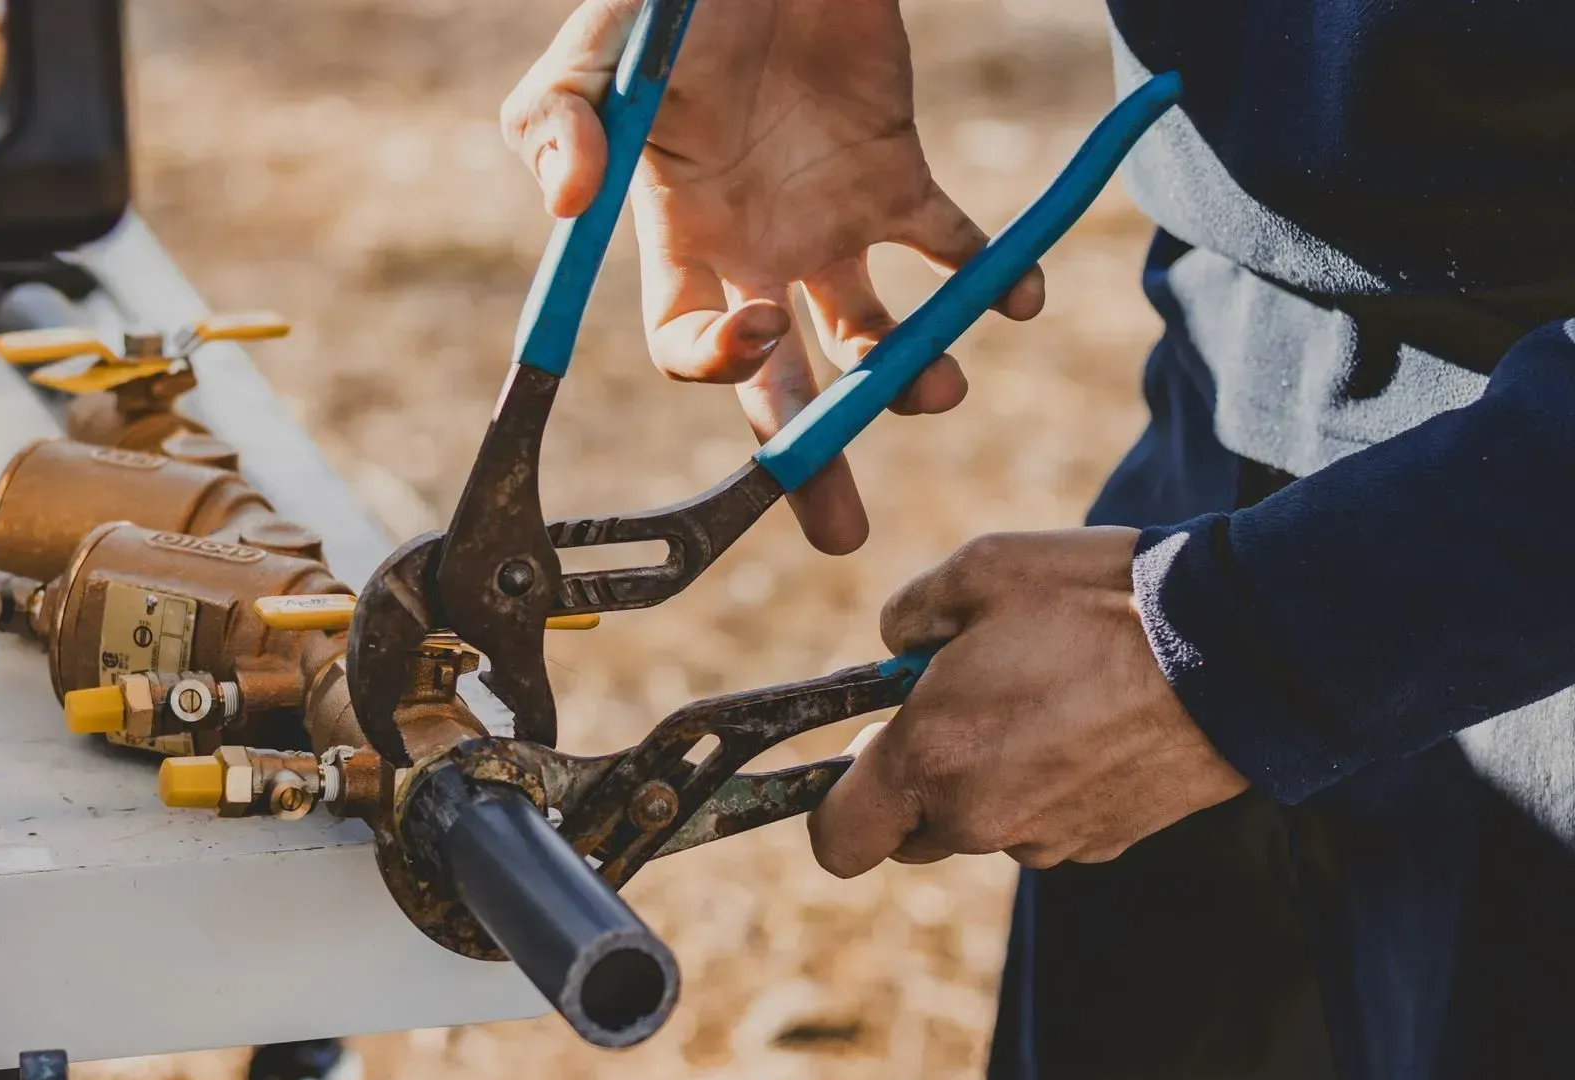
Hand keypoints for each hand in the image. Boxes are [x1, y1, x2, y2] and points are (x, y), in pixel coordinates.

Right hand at [502, 0, 1044, 554]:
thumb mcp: (602, 52)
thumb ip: (558, 121)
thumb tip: (565, 201)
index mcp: (682, 239)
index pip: (689, 345)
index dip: (721, 363)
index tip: (762, 326)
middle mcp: (756, 251)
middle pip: (781, 384)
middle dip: (808, 459)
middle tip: (840, 532)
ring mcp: (830, 221)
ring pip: (872, 336)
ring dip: (908, 377)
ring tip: (936, 390)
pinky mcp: (898, 177)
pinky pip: (954, 252)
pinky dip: (993, 280)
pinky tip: (1016, 296)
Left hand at [809, 529, 1248, 874]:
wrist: (1237, 649)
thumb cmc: (1097, 600)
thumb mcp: (980, 571)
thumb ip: (907, 618)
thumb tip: (894, 650)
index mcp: (930, 761)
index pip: (837, 840)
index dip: (835, 802)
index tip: (864, 750)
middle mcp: (979, 819)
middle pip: (910, 832)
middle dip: (917, 779)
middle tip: (960, 699)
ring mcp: (1046, 840)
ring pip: (983, 823)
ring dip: (989, 776)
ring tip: (1044, 694)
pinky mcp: (1103, 844)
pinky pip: (1047, 821)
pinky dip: (1051, 782)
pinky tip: (1092, 719)